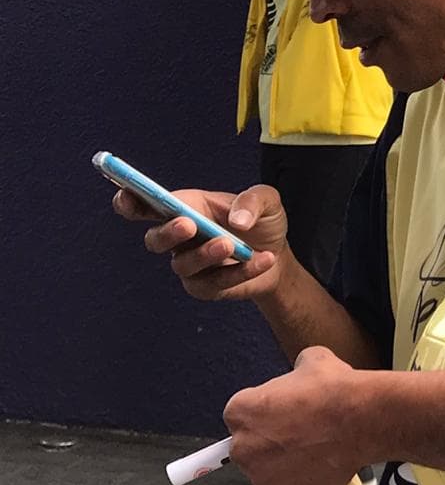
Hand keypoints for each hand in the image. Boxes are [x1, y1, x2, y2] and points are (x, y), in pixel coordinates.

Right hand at [112, 184, 290, 300]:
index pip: (146, 205)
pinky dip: (240, 271)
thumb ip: (254, 199)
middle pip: (155, 239)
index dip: (129, 201)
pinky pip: (215, 283)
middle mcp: (180, 237)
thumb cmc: (262, 222)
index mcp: (186, 207)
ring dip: (205, 254)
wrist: (279, 257)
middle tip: (188, 225)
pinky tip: (264, 258)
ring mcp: (190, 264)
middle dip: (168, 232)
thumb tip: (236, 220)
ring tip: (231, 243)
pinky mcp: (204, 287)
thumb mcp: (268, 201)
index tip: (125, 197)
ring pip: (184, 264)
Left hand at [224, 347, 367, 484]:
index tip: (281, 412)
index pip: (241, 415)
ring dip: (285, 462)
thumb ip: (294, 373)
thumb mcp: (310, 361)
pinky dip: (304, 480)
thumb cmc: (334, 390)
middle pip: (250, 446)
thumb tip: (300, 375)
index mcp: (241, 412)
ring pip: (269, 471)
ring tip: (315, 447)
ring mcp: (263, 477)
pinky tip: (322, 463)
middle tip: (299, 430)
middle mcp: (243, 448)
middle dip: (270, 440)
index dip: (264, 412)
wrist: (362, 419)